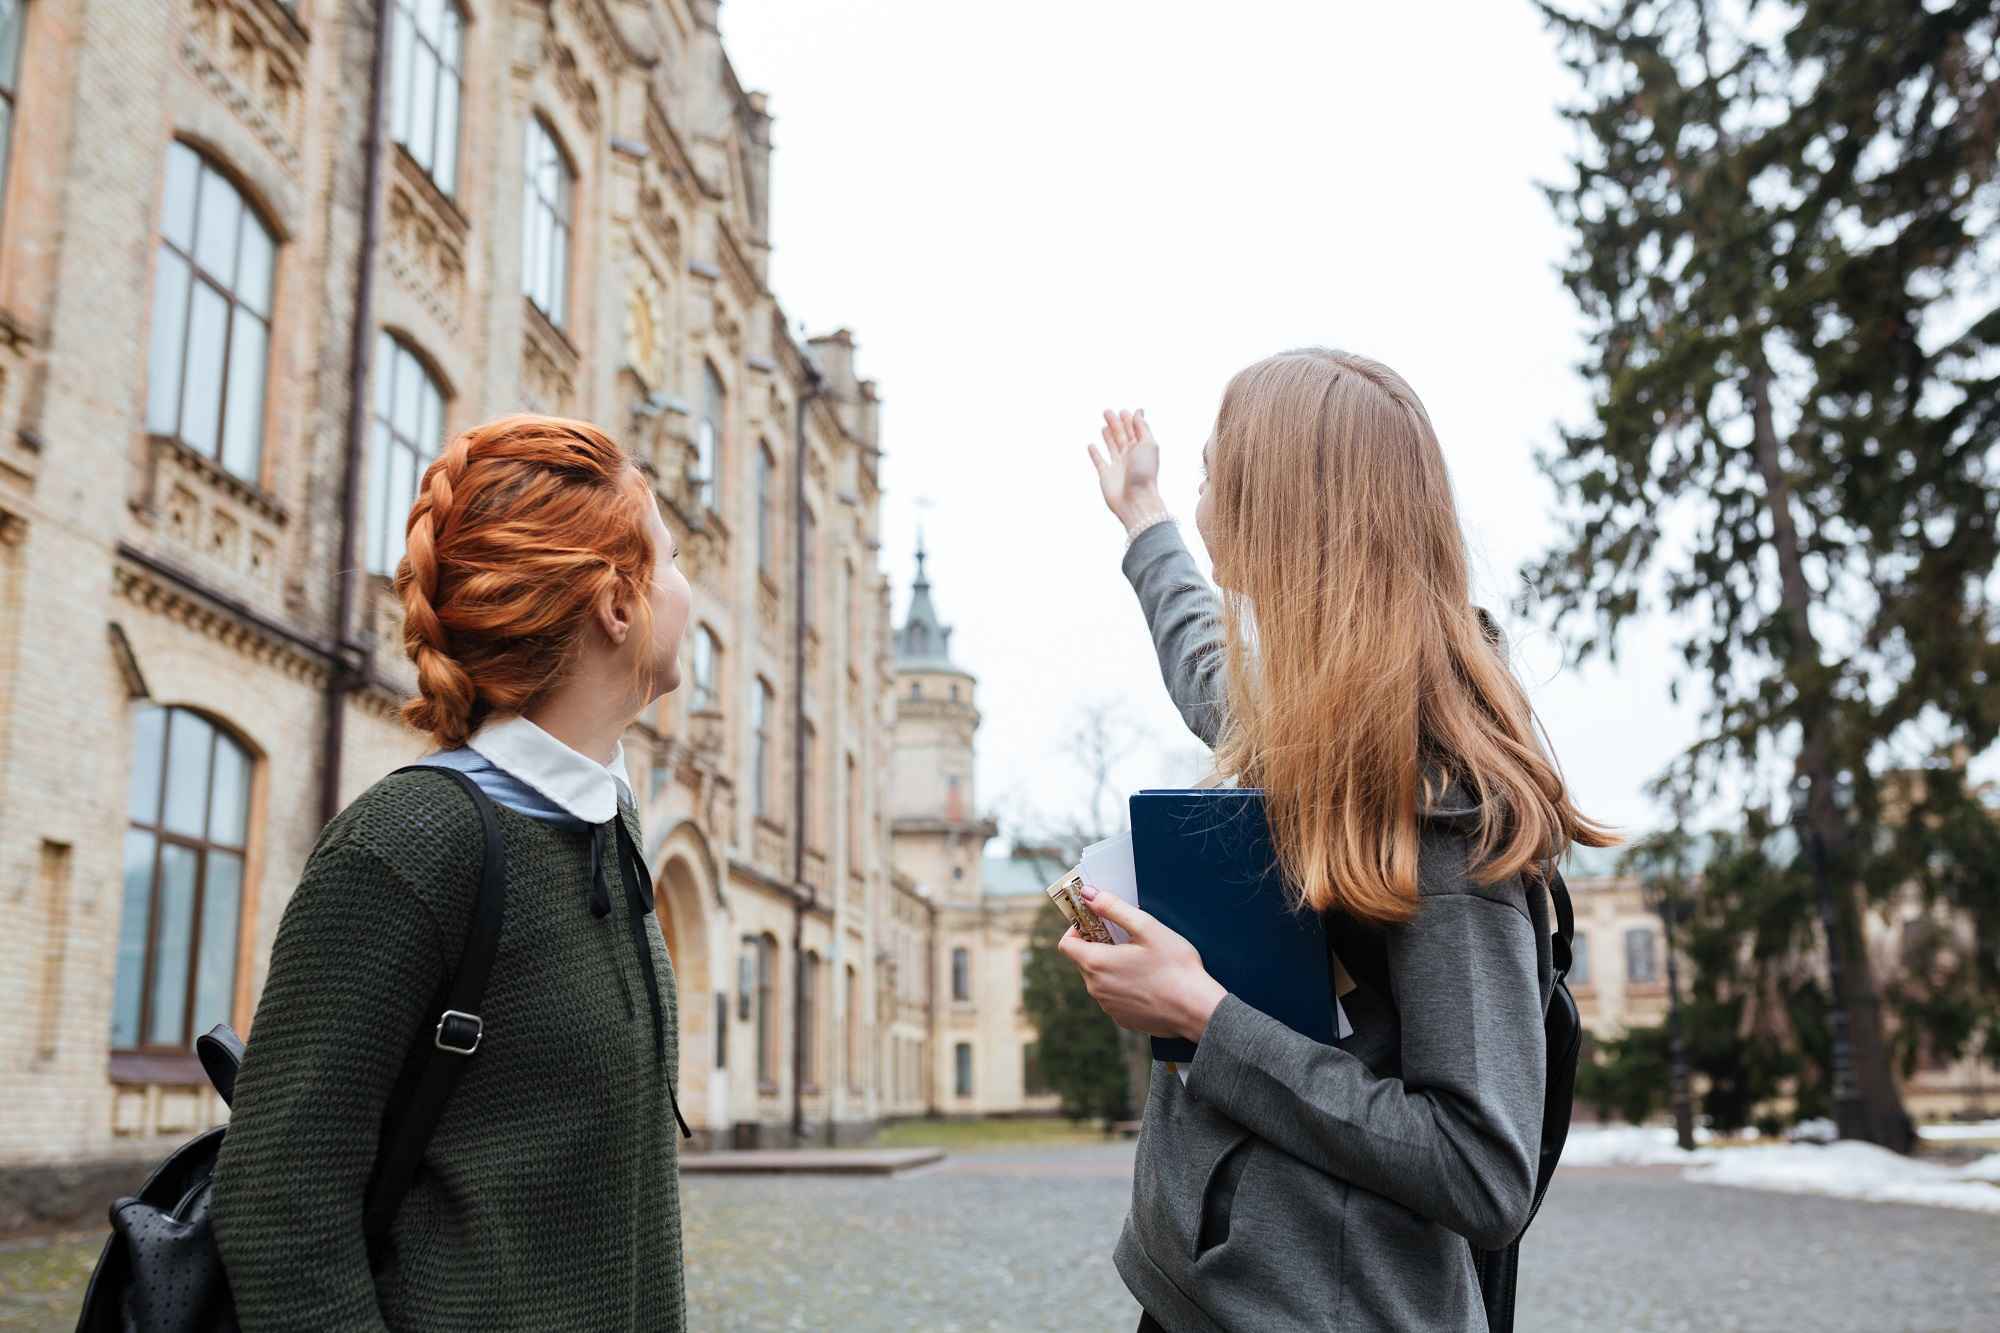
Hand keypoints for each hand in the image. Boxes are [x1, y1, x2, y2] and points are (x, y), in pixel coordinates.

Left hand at [1056, 885, 1227, 1041]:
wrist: (1197, 1010)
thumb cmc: (1176, 967)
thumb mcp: (1146, 927)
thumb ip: (1114, 908)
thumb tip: (1088, 894)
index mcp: (1097, 963)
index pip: (1067, 944)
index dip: (1077, 929)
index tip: (1096, 922)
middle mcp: (1096, 988)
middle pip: (1084, 960)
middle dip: (1098, 945)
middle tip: (1125, 936)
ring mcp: (1108, 1006)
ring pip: (1099, 979)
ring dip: (1111, 966)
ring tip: (1141, 959)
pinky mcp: (1123, 1019)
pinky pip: (1114, 996)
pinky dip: (1123, 986)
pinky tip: (1148, 981)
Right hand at [1088, 409, 1168, 532]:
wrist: (1136, 500)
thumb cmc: (1145, 473)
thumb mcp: (1148, 444)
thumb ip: (1142, 428)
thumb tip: (1138, 412)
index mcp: (1141, 448)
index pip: (1134, 430)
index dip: (1129, 420)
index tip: (1124, 411)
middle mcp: (1130, 456)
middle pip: (1121, 435)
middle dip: (1115, 423)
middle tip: (1107, 411)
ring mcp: (1117, 466)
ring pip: (1111, 446)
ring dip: (1107, 436)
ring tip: (1104, 426)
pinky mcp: (1106, 475)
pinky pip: (1099, 461)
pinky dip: (1094, 453)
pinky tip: (1091, 446)